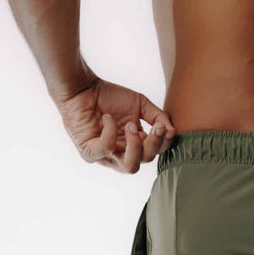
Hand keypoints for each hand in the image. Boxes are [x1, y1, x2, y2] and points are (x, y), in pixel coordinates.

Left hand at [55, 77, 174, 172]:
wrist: (82, 88)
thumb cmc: (109, 96)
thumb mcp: (140, 105)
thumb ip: (157, 117)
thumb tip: (171, 130)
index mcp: (134, 145)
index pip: (155, 152)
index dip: (164, 142)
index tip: (168, 127)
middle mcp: (121, 154)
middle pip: (145, 161)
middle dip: (153, 144)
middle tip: (155, 127)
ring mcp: (105, 157)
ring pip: (129, 166)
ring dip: (135, 146)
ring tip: (130, 126)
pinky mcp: (89, 153)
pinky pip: (106, 150)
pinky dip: (109, 132)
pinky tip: (106, 118)